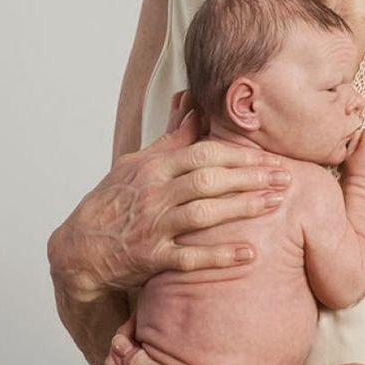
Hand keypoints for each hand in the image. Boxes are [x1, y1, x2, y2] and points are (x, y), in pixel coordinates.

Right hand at [47, 90, 290, 302]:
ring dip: (243, 207)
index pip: (203, 152)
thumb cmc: (112, 201)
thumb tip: (194, 107)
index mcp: (154, 166)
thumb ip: (171, 138)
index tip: (269, 156)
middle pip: (210, 179)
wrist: (78, 247)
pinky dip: (221, 255)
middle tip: (286, 176)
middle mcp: (154, 193)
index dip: (239, 154)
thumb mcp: (136, 163)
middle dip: (251, 176)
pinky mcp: (152, 257)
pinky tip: (250, 254)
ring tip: (276, 204)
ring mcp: (153, 225)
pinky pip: (191, 257)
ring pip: (204, 213)